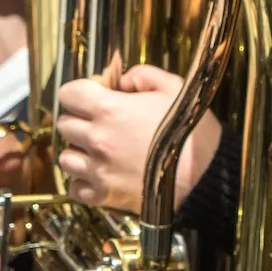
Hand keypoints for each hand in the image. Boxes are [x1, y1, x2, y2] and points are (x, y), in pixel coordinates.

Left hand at [56, 66, 221, 212]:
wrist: (206, 175)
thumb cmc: (192, 132)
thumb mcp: (175, 89)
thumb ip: (143, 75)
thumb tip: (124, 80)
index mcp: (110, 109)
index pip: (69, 93)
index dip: (80, 91)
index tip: (95, 95)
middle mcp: (98, 139)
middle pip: (65, 124)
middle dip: (80, 119)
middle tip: (101, 122)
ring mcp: (98, 169)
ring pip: (65, 157)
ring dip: (79, 151)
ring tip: (100, 151)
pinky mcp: (104, 195)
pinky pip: (75, 187)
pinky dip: (83, 181)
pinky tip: (101, 173)